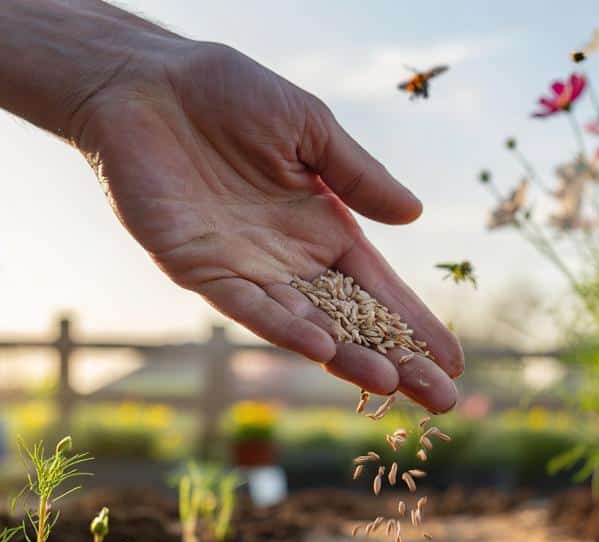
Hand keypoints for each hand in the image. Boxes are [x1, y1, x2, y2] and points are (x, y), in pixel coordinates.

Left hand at [68, 42, 462, 411]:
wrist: (146, 84)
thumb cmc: (228, 95)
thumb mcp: (310, 129)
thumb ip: (358, 175)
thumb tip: (415, 215)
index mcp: (323, 228)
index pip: (379, 290)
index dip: (414, 327)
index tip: (452, 363)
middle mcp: (289, 259)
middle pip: (352, 324)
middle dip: (396, 362)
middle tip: (441, 401)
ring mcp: (246, 270)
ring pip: (305, 326)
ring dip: (345, 357)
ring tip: (389, 383)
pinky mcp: (199, 269)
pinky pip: (248, 307)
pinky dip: (284, 327)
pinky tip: (321, 348)